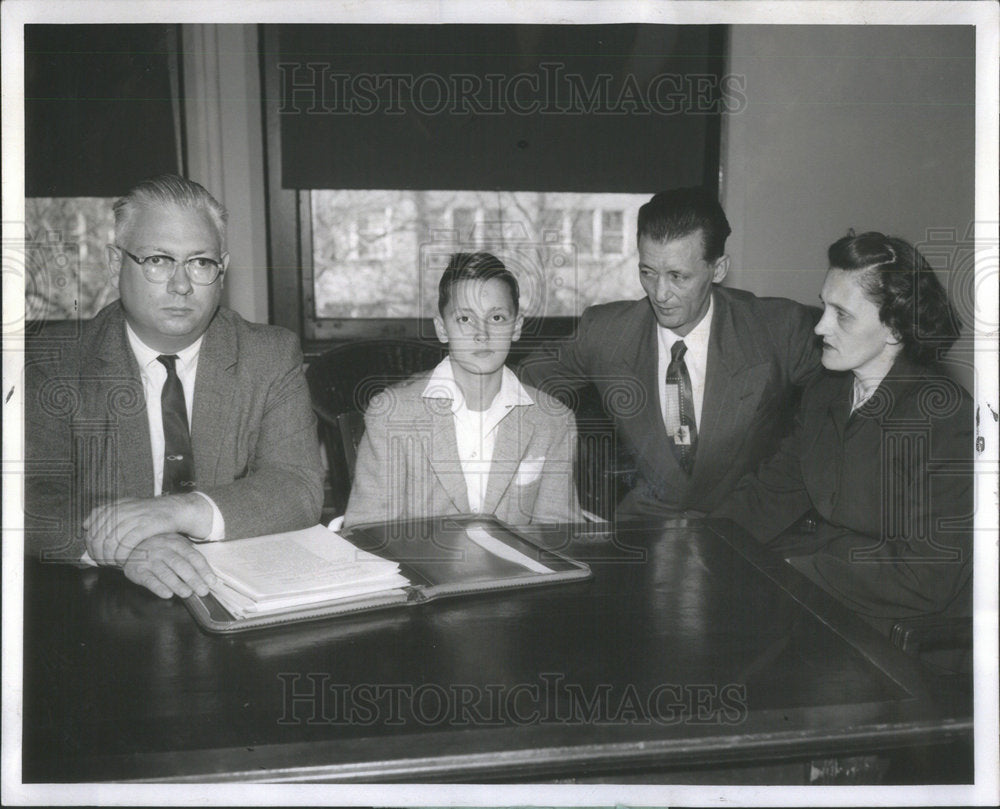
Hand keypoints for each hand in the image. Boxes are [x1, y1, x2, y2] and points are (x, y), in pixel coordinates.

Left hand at [84, 494, 212, 565]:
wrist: (176, 509)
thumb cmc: (150, 513)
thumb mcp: (127, 507)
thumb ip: (106, 515)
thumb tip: (85, 524)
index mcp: (115, 506)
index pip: (91, 526)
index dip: (90, 543)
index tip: (96, 554)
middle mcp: (122, 510)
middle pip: (98, 536)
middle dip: (98, 553)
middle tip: (104, 563)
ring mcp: (134, 517)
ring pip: (110, 541)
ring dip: (109, 556)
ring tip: (113, 563)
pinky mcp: (146, 525)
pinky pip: (126, 544)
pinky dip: (122, 555)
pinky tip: (125, 561)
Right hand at [123, 534, 217, 598]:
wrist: (130, 545)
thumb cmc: (160, 548)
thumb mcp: (175, 546)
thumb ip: (189, 557)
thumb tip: (207, 575)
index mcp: (176, 543)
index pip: (193, 556)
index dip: (204, 569)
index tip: (212, 582)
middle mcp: (163, 550)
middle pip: (181, 565)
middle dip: (193, 579)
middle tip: (203, 591)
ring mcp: (150, 560)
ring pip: (166, 573)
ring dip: (177, 584)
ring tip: (188, 594)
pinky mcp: (138, 570)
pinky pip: (149, 580)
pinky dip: (158, 587)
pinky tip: (167, 595)